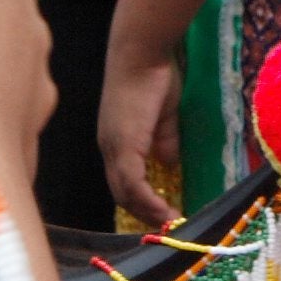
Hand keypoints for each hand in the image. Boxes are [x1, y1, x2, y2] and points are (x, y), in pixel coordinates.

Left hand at [92, 32, 183, 229]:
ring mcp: (114, 146)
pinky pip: (133, 183)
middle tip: (168, 227)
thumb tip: (169, 164)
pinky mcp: (124, 144)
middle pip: (121, 193)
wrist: (141, 53)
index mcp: (116, 140)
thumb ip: (164, 140)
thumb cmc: (153, 76)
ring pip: (125, 192)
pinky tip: (165, 210)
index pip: (123, 180)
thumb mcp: (163, 115)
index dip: (141, 200)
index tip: (164, 213)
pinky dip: (148, 201)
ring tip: (171, 224)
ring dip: (148, 212)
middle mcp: (109, 147)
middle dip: (144, 213)